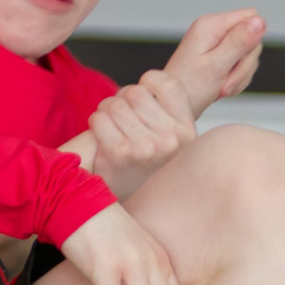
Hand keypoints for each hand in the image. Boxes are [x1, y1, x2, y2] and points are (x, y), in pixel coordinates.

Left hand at [86, 70, 197, 199]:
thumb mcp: (172, 139)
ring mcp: (146, 148)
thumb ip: (168, 109)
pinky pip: (99, 118)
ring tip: (114, 130)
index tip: (144, 99)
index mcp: (188, 131)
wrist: (129, 204)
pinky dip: (96, 124)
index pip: (166, 82)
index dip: (148, 84)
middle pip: (135, 92)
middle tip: (123, 120)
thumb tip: (151, 79)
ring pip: (114, 103)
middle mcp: (172, 140)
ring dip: (107, 112)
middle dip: (123, 100)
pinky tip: (104, 138)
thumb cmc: (146, 166)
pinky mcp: (120, 154)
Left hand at [163, 10, 264, 114]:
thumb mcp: (216, 65)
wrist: (173, 108)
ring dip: (239, 76)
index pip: (250, 16)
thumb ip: (238, 42)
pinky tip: (222, 89)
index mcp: (210, 25)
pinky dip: (235, 80)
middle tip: (227, 81)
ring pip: (247, 55)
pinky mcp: (218, 57)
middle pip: (251, 38)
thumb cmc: (187, 89)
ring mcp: (215, 45)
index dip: (253, 39)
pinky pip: (240, 66)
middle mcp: (213, 31)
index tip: (238, 60)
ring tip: (221, 87)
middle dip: (244, 64)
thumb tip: (259, 21)